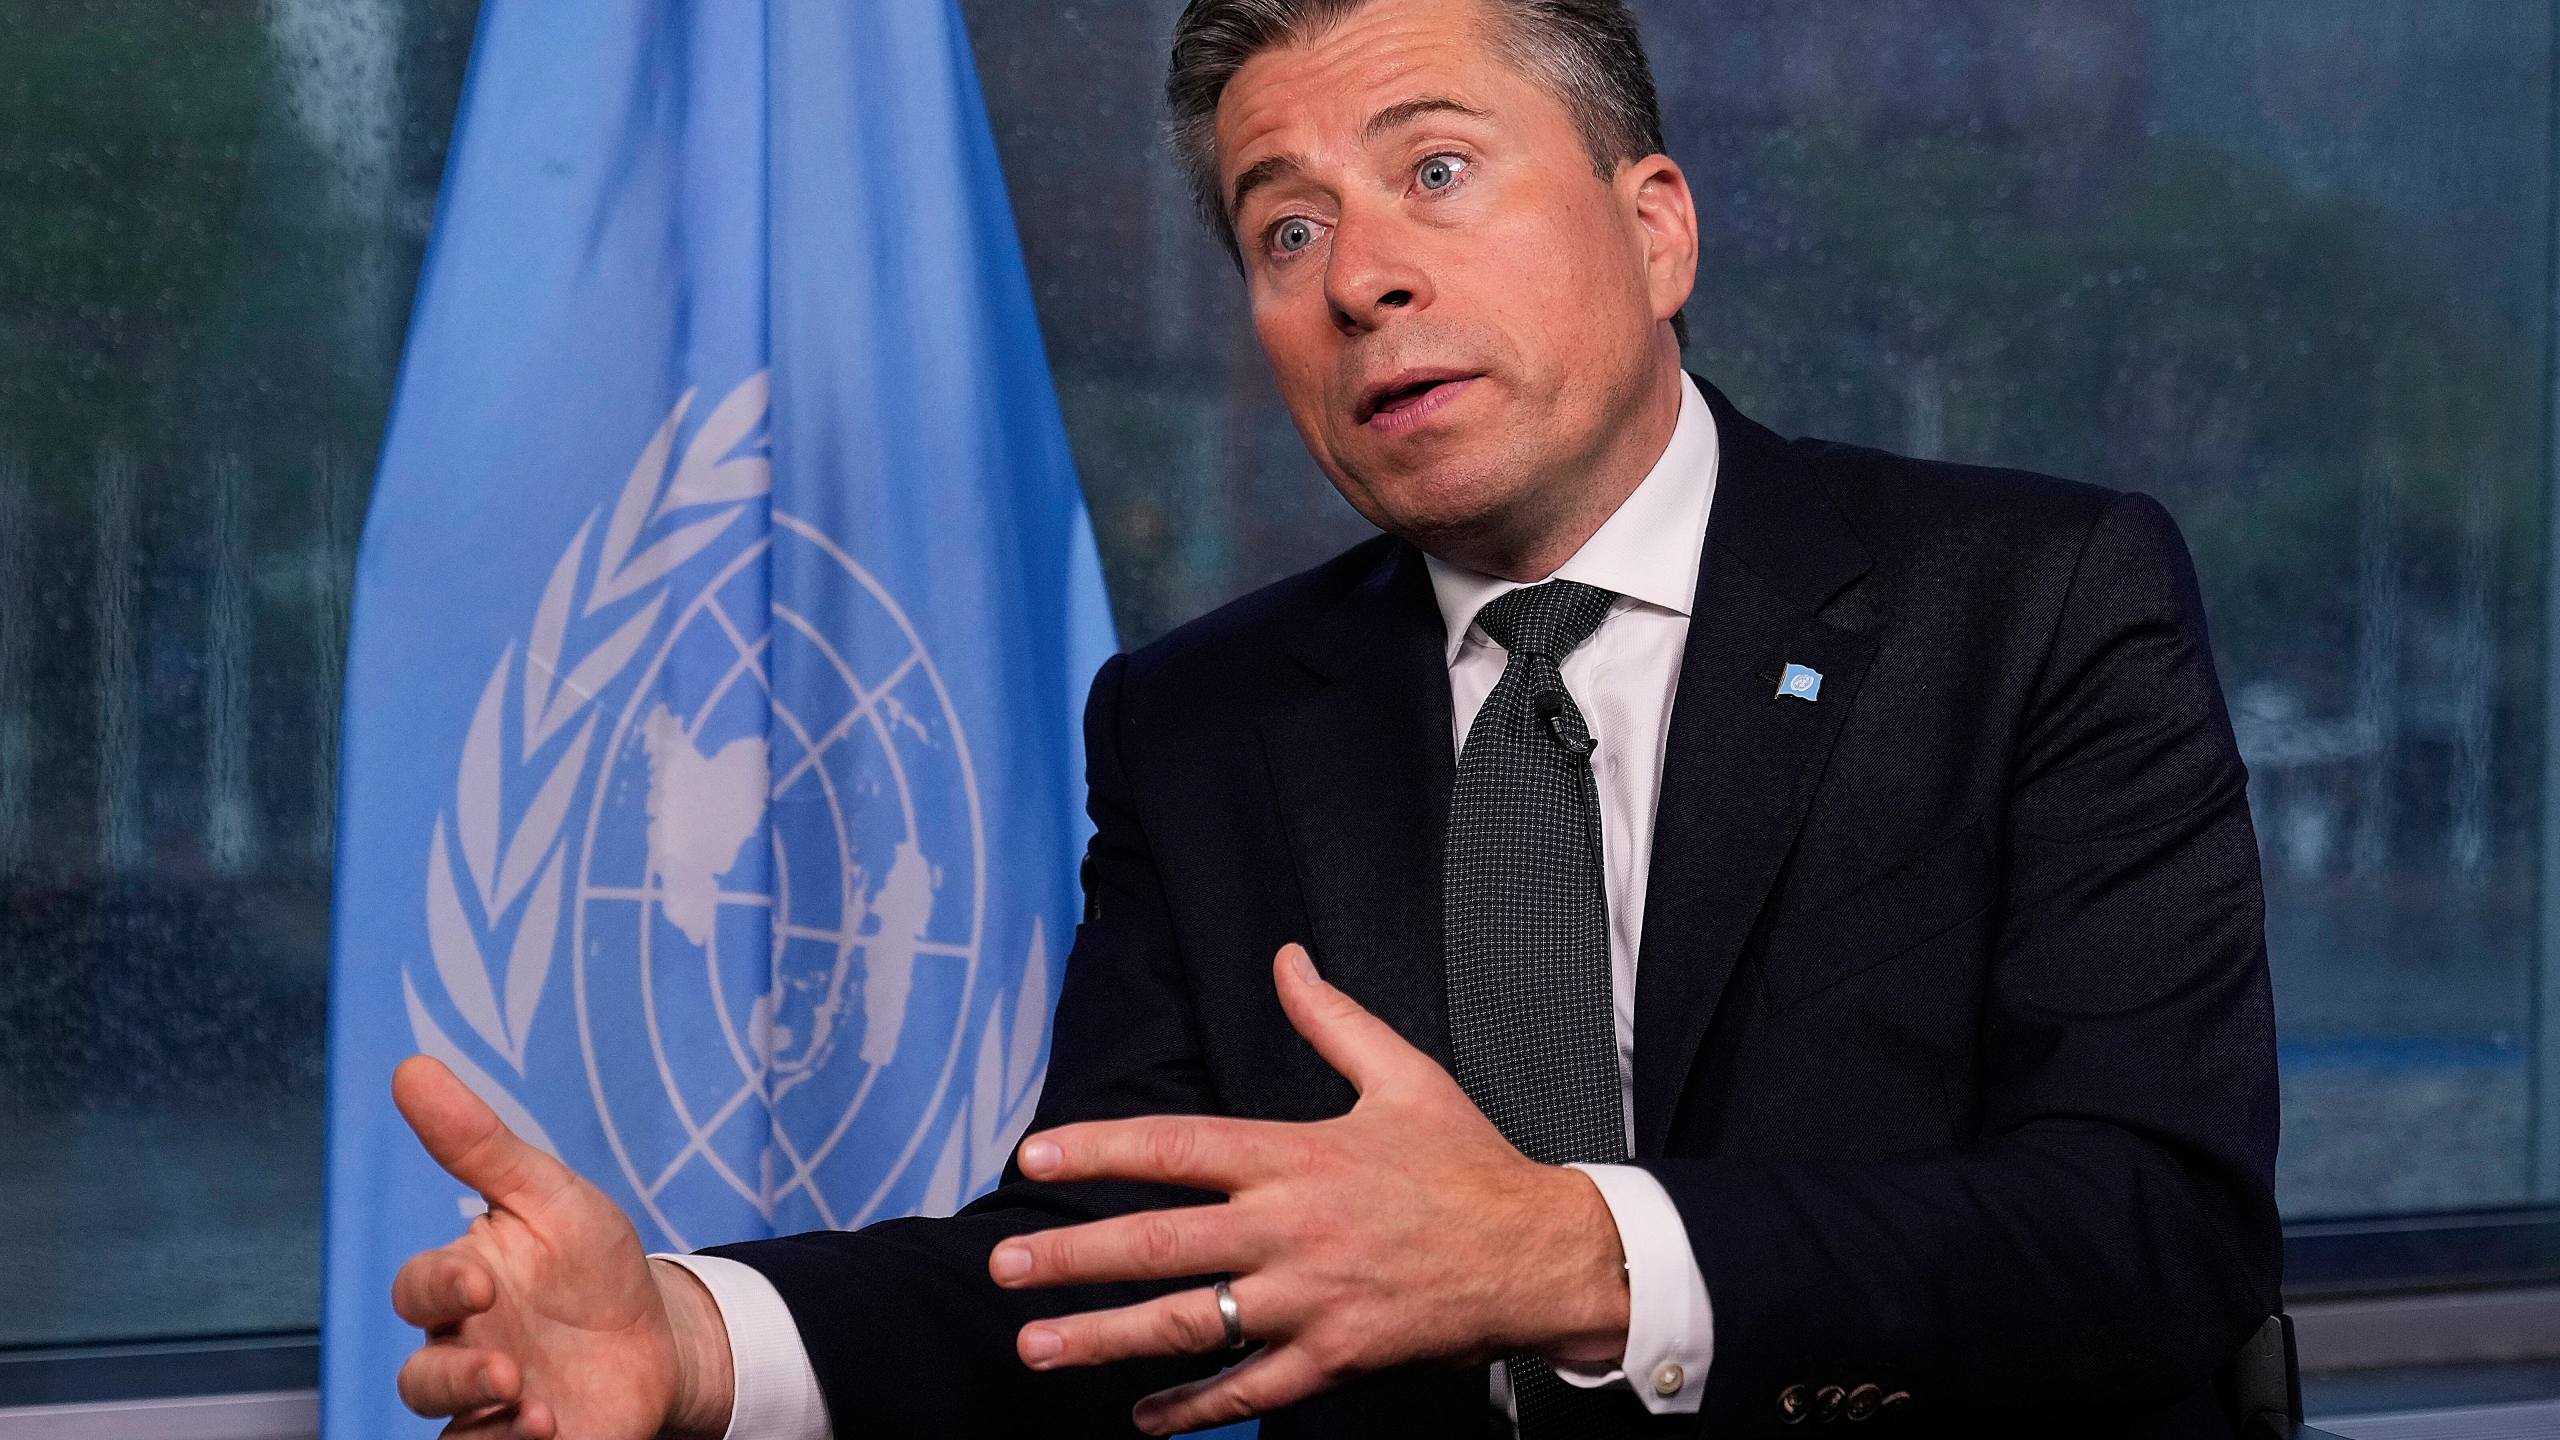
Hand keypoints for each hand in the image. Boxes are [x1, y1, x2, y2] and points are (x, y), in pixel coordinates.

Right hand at [387, 1056, 735, 1439]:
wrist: (660, 1334)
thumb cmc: (591, 1261)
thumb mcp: (549, 1195)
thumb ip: (478, 1144)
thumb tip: (411, 1066)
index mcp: (463, 1285)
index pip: (418, 1288)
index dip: (437, 1287)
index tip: (479, 1282)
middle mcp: (464, 1350)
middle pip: (419, 1377)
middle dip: (454, 1376)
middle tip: (506, 1370)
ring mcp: (490, 1408)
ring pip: (448, 1429)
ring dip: (481, 1424)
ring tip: (534, 1411)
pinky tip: (555, 1430)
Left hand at [988, 945, 1629, 1434]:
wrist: (1541, 1256)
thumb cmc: (1469, 1165)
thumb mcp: (1403, 1075)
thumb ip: (1332, 1019)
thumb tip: (1286, 958)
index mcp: (1299, 1156)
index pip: (1177, 1147)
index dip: (1099, 1148)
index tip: (1033, 1152)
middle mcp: (1292, 1229)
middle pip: (1160, 1243)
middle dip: (1071, 1256)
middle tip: (1003, 1265)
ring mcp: (1310, 1300)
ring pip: (1188, 1324)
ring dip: (1103, 1338)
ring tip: (1035, 1346)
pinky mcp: (1336, 1357)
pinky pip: (1250, 1387)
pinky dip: (1192, 1407)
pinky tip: (1142, 1418)